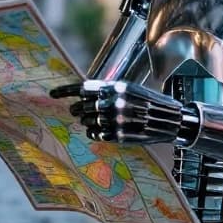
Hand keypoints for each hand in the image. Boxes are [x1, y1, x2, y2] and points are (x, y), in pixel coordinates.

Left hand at [50, 79, 185, 143]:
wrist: (169, 119)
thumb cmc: (148, 101)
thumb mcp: (129, 88)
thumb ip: (107, 89)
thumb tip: (82, 93)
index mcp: (116, 87)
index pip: (83, 88)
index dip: (65, 91)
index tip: (53, 94)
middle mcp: (115, 103)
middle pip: (82, 106)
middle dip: (75, 109)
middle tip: (74, 111)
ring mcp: (116, 120)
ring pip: (87, 121)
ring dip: (84, 121)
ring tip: (88, 120)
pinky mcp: (119, 135)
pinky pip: (95, 134)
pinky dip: (92, 133)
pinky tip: (95, 131)